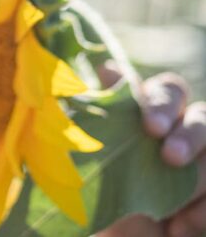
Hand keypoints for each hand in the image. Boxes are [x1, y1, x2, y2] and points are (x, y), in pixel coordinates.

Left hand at [94, 61, 205, 236]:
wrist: (120, 236)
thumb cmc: (105, 192)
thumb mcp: (96, 158)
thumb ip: (104, 116)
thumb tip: (108, 70)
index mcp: (152, 114)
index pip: (168, 90)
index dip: (163, 103)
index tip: (150, 127)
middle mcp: (184, 131)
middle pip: (202, 115)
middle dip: (190, 135)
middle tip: (170, 158)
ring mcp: (205, 160)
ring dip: (199, 180)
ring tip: (172, 209)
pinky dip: (203, 213)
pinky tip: (180, 227)